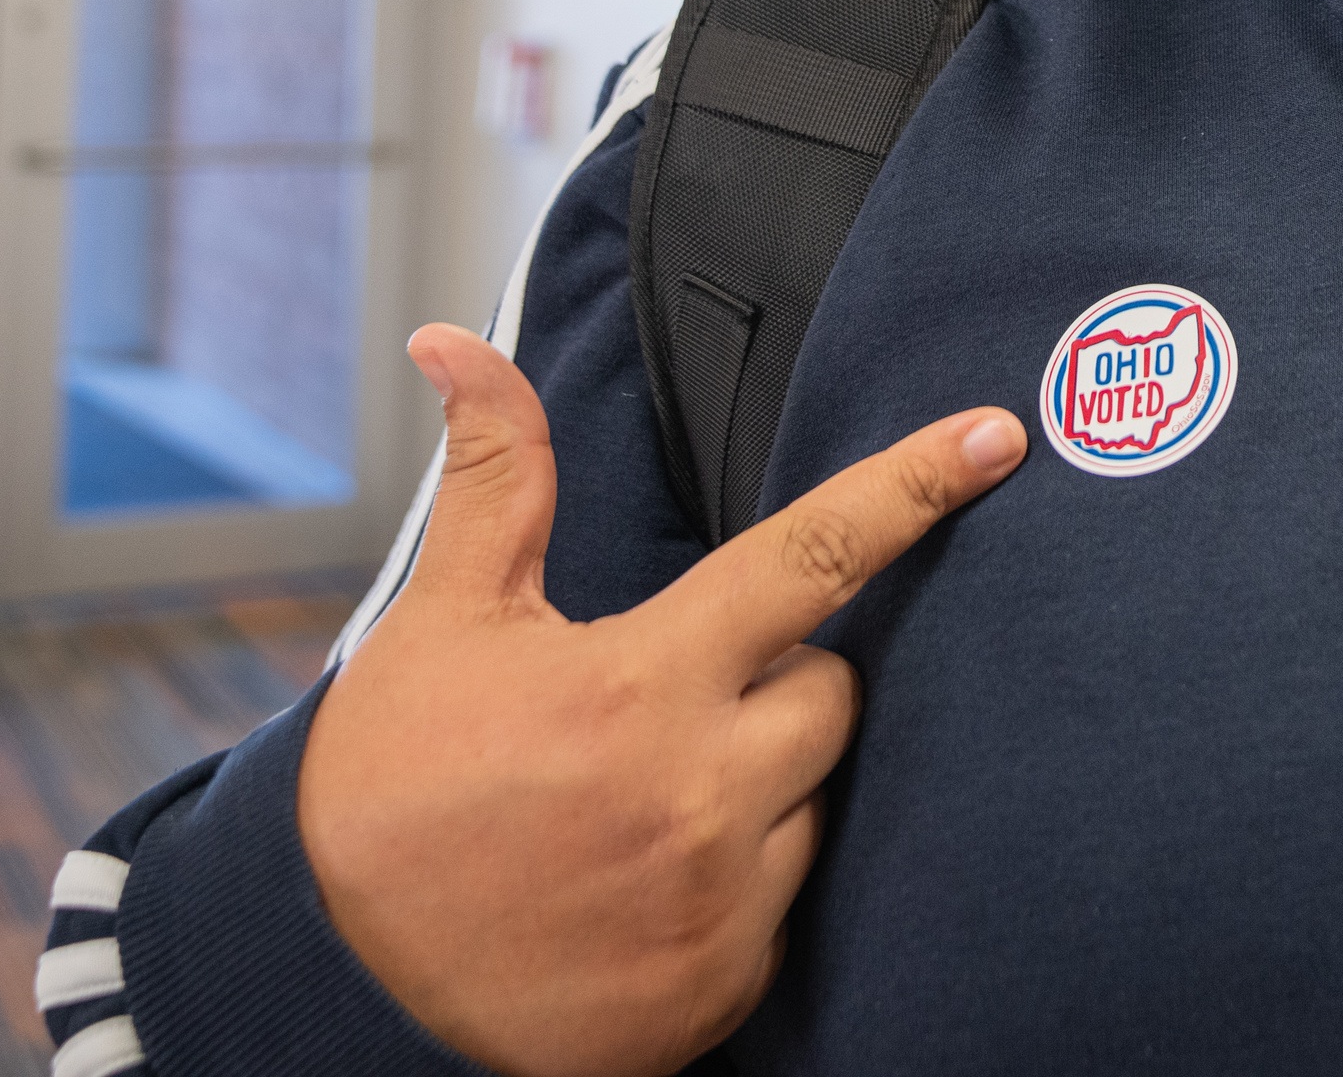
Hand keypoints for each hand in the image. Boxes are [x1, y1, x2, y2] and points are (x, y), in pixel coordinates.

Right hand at [301, 325, 1022, 1076]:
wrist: (345, 1000)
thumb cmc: (388, 798)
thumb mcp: (439, 626)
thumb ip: (494, 479)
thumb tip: (458, 341)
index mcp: (646, 683)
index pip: (816, 557)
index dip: (914, 485)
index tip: (997, 437)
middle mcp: (704, 791)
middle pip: (833, 689)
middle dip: (776, 680)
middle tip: (668, 706)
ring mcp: (724, 900)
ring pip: (817, 795)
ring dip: (760, 783)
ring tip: (642, 804)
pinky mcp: (730, 987)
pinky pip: (787, 899)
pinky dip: (739, 881)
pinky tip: (648, 885)